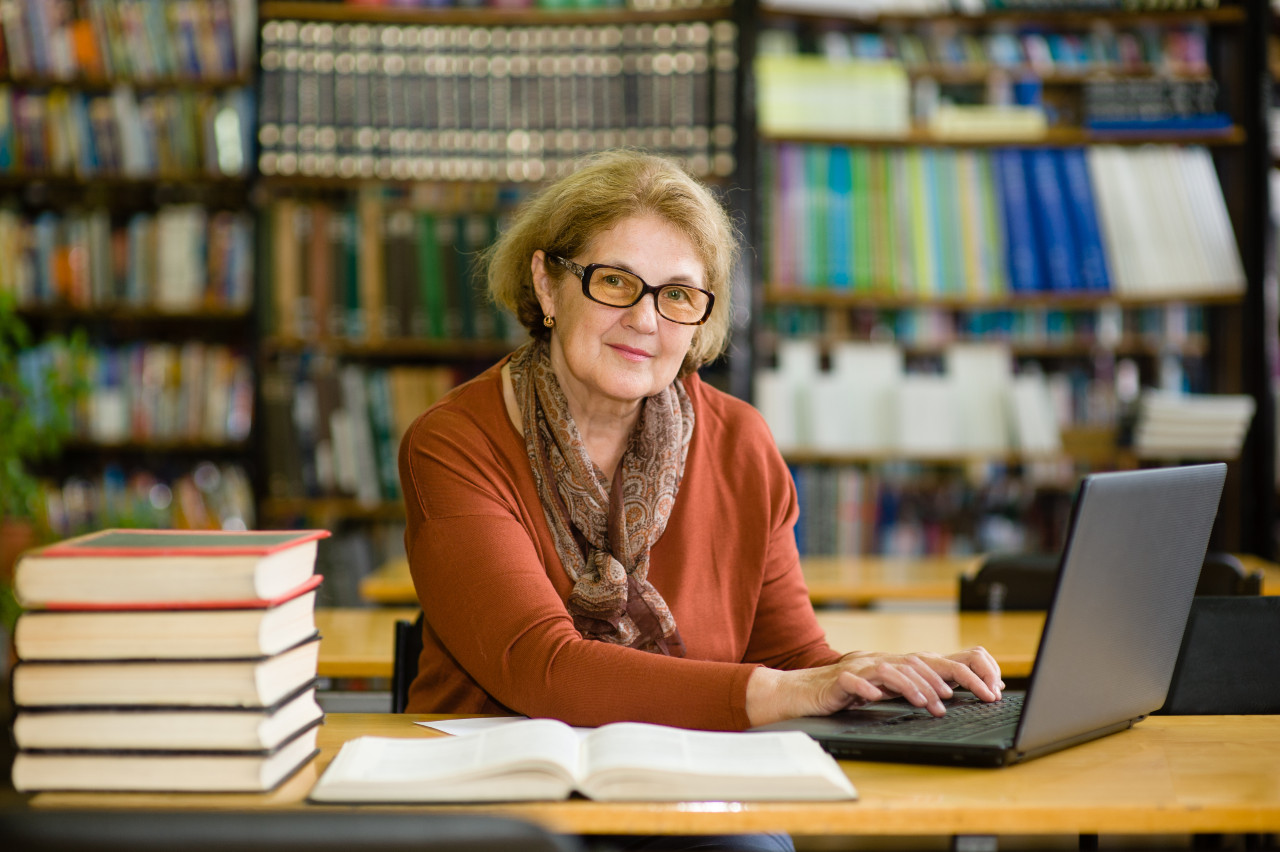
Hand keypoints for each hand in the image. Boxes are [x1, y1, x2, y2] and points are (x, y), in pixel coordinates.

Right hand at [746, 647, 1004, 726]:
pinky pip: (854, 681)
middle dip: (941, 681)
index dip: (955, 674)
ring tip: (927, 703)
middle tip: (959, 700)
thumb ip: (902, 689)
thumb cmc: (840, 694)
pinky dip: (867, 689)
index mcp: (890, 663)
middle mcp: (877, 661)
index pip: (928, 663)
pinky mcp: (837, 680)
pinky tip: (877, 700)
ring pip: (889, 671)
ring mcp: (857, 668)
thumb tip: (937, 697)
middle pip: (914, 663)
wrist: (799, 693)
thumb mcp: (878, 692)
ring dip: (911, 686)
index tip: (979, 690)